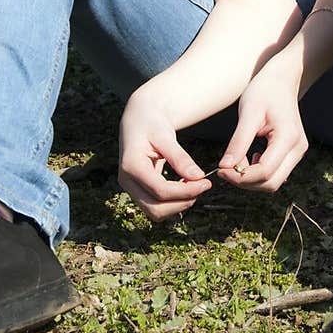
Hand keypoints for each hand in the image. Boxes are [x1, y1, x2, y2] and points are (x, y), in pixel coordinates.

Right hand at [118, 87, 211, 222]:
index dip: (186, 191)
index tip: (206, 183)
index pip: (160, 191)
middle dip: (182, 202)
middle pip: (155, 209)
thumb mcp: (165, 135)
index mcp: (131, 166)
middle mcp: (127, 181)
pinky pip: (156, 206)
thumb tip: (198, 177)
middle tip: (202, 186)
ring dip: (178, 205)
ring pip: (155, 212)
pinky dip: (173, 202)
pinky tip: (185, 186)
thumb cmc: (151, 123)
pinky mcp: (138, 190)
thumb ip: (179, 157)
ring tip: (195, 186)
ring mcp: (131, 188)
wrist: (138, 119)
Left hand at [214, 56, 308, 193]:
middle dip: (245, 182)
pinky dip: (258, 173)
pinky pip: (275, 173)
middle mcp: (297, 149)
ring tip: (236, 160)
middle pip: (271, 183)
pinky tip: (247, 156)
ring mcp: (297, 152)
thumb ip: (238, 142)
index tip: (220, 170)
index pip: (264, 172)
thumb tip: (225, 167)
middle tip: (225, 170)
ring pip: (273, 182)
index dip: (240, 177)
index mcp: (288, 138)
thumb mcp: (248, 113)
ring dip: (251, 179)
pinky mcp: (292, 153)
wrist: (282, 79)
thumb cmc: (264, 90)